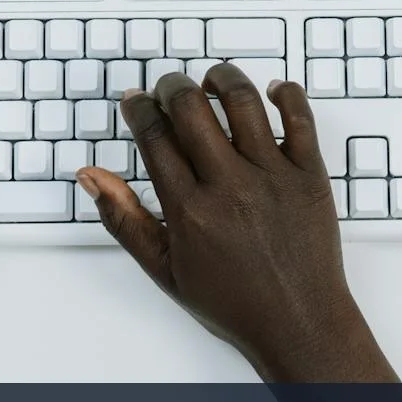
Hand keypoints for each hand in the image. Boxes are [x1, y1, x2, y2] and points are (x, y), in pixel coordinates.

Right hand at [78, 65, 396, 382]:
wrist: (299, 322)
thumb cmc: (234, 301)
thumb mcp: (165, 268)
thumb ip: (124, 218)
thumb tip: (92, 176)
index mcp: (190, 210)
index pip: (154, 136)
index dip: (139, 108)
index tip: (136, 101)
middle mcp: (230, 187)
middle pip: (192, 108)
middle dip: (172, 86)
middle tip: (169, 88)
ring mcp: (274, 177)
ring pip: (243, 101)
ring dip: (222, 78)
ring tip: (213, 79)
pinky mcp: (310, 175)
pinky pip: (300, 118)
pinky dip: (287, 94)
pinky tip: (273, 91)